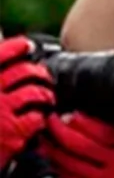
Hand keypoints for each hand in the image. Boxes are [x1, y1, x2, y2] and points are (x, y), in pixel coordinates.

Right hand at [0, 36, 53, 168]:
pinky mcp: (13, 132)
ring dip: (46, 95)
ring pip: (35, 92)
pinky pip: (38, 117)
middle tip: (43, 79)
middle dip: (40, 73)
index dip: (15, 47)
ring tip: (46, 100)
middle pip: (24, 72)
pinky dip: (42, 118)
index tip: (28, 45)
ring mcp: (1, 112)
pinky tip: (38, 121)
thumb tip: (5, 53)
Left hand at [41, 113, 113, 177]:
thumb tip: (87, 119)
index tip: (70, 113)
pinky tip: (57, 159)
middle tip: (53, 121)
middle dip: (60, 130)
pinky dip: (59, 167)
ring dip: (54, 149)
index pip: (100, 129)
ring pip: (68, 162)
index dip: (80, 119)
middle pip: (79, 145)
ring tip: (49, 139)